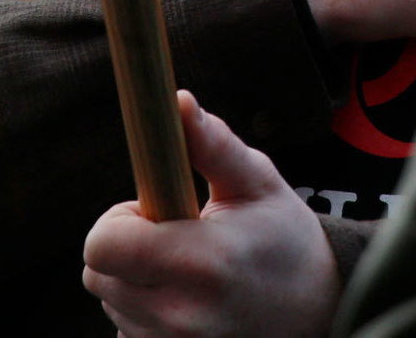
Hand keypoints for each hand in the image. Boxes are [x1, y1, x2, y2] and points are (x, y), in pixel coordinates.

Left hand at [81, 92, 337, 337]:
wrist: (319, 311)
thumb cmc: (284, 238)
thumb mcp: (256, 181)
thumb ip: (212, 144)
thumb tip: (177, 101)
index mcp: (203, 262)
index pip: (102, 246)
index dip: (119, 219)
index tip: (153, 209)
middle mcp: (182, 315)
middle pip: (96, 275)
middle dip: (124, 246)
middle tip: (172, 234)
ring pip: (111, 302)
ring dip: (133, 280)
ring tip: (186, 269)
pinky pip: (126, 331)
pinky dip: (144, 312)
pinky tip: (187, 300)